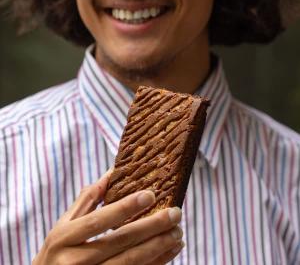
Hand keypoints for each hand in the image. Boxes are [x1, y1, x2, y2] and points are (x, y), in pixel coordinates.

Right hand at [32, 170, 183, 264]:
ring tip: (177, 232)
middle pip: (119, 242)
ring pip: (130, 263)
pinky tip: (170, 250)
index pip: (99, 220)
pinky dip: (156, 263)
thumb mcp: (65, 223)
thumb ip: (88, 199)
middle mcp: (74, 261)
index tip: (150, 194)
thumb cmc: (58, 250)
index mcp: (63, 238)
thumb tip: (113, 171)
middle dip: (151, 227)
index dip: (125, 207)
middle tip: (175, 213)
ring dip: (158, 247)